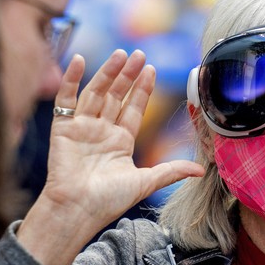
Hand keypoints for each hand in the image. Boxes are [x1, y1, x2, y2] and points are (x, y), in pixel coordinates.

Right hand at [17, 49, 203, 264]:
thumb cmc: (109, 201)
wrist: (77, 210)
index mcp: (121, 142)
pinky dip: (71, 79)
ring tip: (120, 54)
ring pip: (96, 93)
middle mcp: (102, 131)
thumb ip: (171, 170)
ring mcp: (82, 128)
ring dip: (108, 72)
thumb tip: (201, 170)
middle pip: (117, 96)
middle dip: (128, 75)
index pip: (134, 108)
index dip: (142, 89)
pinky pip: (66, 99)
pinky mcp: (62, 128)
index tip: (151, 69)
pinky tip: (79, 60)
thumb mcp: (146, 182)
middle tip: (139, 53)